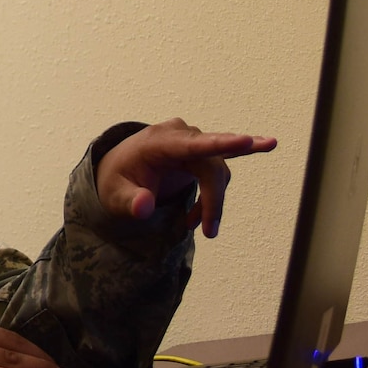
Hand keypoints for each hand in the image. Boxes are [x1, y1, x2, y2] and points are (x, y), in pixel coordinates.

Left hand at [97, 118, 276, 239]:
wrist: (119, 170)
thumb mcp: (114, 196)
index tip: (247, 141)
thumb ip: (130, 202)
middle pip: (211, 166)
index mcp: (157, 141)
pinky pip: (223, 160)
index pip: (192, 144)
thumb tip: (145, 207)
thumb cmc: (118, 180)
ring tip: (192, 224)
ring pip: (218, 172)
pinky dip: (233, 168)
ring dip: (211, 201)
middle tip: (209, 232)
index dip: (220, 144)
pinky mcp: (201, 151)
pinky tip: (252, 160)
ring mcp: (192, 141)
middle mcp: (179, 135)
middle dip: (213, 200)